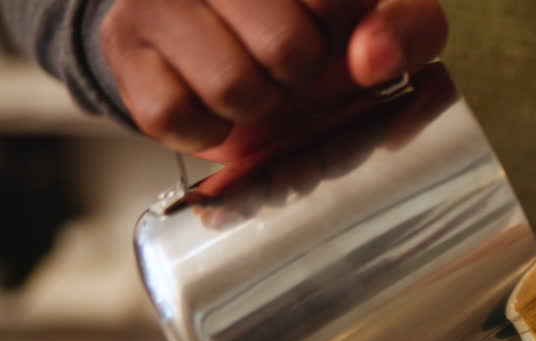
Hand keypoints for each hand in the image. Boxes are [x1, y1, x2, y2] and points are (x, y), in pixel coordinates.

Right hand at [100, 0, 446, 157]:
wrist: (230, 49)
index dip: (350, 39)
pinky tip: (214, 101)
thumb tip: (373, 59)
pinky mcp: (124, 43)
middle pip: (288, 50)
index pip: (333, 3)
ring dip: (256, 105)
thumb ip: (406, 26)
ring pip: (233, 87)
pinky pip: (176, 116)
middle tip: (289, 65)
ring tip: (254, 81)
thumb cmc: (319, 32)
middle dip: (300, 77)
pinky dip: (207, 128)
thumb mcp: (380, 20)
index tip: (338, 36)